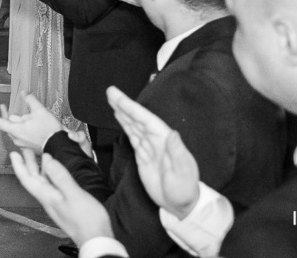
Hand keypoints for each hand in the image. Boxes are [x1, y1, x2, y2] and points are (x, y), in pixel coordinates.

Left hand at [0, 94, 62, 151]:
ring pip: (15, 129)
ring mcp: (22, 144)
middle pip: (7, 124)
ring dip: (17, 121)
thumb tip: (24, 93)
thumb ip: (30, 100)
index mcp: (16, 131)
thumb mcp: (40, 111)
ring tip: (27, 114)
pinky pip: (20, 134)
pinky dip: (22, 126)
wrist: (60, 145)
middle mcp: (16, 139)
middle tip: (3, 106)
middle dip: (7, 114)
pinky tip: (31, 122)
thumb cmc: (49, 129)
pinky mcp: (27, 146)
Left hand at [11, 150, 114, 245]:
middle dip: (28, 164)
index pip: (27, 179)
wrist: (96, 240)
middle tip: (23, 151)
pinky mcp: (64, 205)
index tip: (13, 154)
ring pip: (43, 183)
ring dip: (38, 169)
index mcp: (47, 196)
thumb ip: (60, 177)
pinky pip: (52, 187)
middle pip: (33, 180)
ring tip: (38, 157)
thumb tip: (47, 159)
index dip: (19, 166)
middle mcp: (49, 200)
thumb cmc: (86, 220)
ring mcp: (56, 203)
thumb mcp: (73, 194)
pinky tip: (55, 173)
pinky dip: (50, 176)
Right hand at [109, 86, 200, 219]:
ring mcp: (150, 148)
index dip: (132, 108)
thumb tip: (173, 133)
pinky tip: (119, 117)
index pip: (147, 120)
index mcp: (166, 141)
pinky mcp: (143, 156)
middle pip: (138, 119)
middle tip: (110, 91)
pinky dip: (125, 125)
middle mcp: (157, 141)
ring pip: (134, 125)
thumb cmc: (185, 190)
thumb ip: (177, 153)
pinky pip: (132, 136)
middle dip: (124, 105)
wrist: (181, 206)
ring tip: (111, 99)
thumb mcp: (184, 173)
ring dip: (123, 112)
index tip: (119, 98)